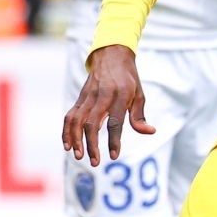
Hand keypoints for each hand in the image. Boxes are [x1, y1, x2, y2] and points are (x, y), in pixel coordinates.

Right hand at [63, 44, 153, 164]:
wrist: (110, 54)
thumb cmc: (128, 78)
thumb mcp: (139, 94)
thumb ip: (139, 116)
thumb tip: (149, 132)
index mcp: (121, 95)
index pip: (115, 121)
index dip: (114, 140)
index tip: (114, 156)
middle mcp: (102, 95)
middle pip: (92, 123)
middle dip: (92, 145)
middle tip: (95, 162)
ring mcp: (88, 96)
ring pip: (77, 120)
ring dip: (76, 140)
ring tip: (79, 156)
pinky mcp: (80, 98)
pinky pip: (70, 115)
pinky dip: (66, 130)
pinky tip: (67, 145)